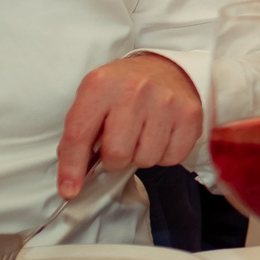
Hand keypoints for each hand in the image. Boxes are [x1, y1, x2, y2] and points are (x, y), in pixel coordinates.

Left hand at [57, 53, 201, 196]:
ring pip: (146, 159)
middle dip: (115, 158)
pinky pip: (172, 158)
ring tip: (142, 135)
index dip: (72, 168)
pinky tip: (161, 136)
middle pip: (117, 154)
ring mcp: (165, 102)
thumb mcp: (93, 100)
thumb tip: (72, 182)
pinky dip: (163, 154)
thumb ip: (80, 136)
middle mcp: (134, 91)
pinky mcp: (189, 115)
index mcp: (100, 86)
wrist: (166, 68)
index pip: (80, 135)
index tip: (69, 190)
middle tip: (120, 143)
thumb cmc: (124, 89)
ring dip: (141, 155)